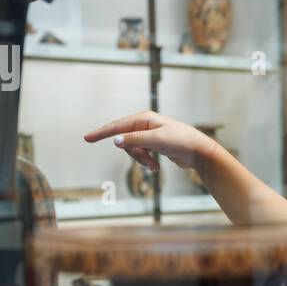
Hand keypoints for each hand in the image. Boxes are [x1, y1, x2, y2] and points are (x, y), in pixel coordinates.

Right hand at [83, 110, 215, 171]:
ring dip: (141, 160)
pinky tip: (156, 167)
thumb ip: (135, 140)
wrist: (199, 152)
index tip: (87, 138)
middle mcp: (144, 124)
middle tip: (148, 162)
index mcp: (144, 118)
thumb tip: (116, 140)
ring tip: (154, 166)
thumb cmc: (181, 142)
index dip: (101, 132)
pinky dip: (146, 162)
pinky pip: (140, 154)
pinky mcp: (153, 145)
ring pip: (132, 150)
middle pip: (125, 141)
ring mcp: (148, 134)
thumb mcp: (157, 140)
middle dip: (134, 154)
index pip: (117, 126)